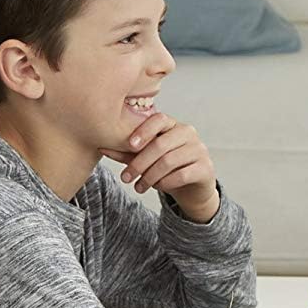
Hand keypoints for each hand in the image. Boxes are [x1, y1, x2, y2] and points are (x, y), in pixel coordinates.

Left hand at [101, 112, 218, 221]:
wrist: (193, 187)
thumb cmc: (167, 168)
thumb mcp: (146, 159)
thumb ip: (127, 152)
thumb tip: (101, 146)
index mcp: (174, 125)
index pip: (159, 119)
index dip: (143, 131)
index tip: (130, 145)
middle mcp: (189, 133)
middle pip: (161, 144)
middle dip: (139, 163)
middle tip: (125, 177)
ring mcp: (200, 150)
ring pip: (169, 161)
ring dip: (149, 176)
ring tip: (138, 187)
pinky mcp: (206, 168)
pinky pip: (181, 175)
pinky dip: (165, 183)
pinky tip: (157, 187)